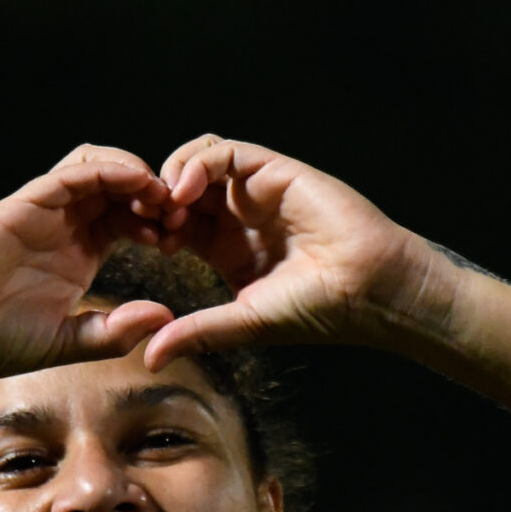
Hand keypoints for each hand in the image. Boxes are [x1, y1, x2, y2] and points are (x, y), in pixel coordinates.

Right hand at [0, 146, 188, 388]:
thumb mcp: (68, 343)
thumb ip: (114, 331)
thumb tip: (165, 318)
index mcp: (79, 252)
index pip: (129, 218)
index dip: (160, 222)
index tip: (184, 241)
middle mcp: (63, 225)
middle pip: (119, 187)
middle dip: (155, 194)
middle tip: (181, 215)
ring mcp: (43, 211)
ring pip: (98, 168)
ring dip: (135, 174)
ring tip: (162, 197)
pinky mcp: (23, 204)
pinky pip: (71, 173)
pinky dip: (108, 170)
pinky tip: (136, 184)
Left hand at [142, 136, 435, 365]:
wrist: (367, 290)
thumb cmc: (316, 310)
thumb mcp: (243, 322)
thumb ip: (197, 332)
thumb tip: (150, 359)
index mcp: (227, 248)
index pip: (175, 222)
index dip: (151, 227)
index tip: (144, 245)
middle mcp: (238, 215)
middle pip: (180, 186)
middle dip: (155, 198)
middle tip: (145, 221)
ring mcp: (256, 190)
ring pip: (198, 161)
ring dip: (172, 176)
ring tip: (165, 207)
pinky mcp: (274, 170)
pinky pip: (225, 151)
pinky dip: (197, 164)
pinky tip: (185, 191)